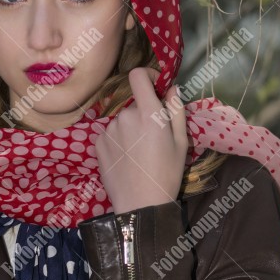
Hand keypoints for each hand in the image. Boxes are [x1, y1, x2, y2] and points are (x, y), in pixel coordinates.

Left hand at [94, 67, 187, 213]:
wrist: (141, 204)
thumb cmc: (167, 173)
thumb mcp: (181, 142)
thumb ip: (176, 110)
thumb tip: (172, 88)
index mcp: (148, 113)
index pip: (138, 75)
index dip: (147, 76)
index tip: (155, 87)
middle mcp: (125, 117)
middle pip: (134, 104)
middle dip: (144, 114)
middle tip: (153, 139)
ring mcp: (108, 130)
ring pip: (122, 121)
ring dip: (130, 129)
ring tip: (139, 154)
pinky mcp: (98, 144)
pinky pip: (110, 134)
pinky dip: (118, 141)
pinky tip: (126, 159)